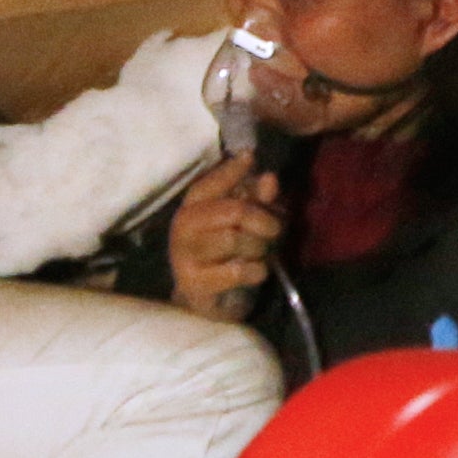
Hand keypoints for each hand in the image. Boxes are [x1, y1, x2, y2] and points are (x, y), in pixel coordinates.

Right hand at [165, 152, 283, 321]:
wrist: (208, 300)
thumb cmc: (228, 252)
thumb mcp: (245, 220)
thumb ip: (257, 198)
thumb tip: (269, 179)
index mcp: (192, 206)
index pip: (211, 182)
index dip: (232, 169)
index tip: (250, 157)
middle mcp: (183, 226)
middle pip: (234, 211)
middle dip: (263, 220)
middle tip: (275, 230)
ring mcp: (185, 255)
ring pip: (235, 240)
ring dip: (259, 248)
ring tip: (260, 253)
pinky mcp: (195, 283)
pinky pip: (237, 271)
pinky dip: (256, 270)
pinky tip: (255, 271)